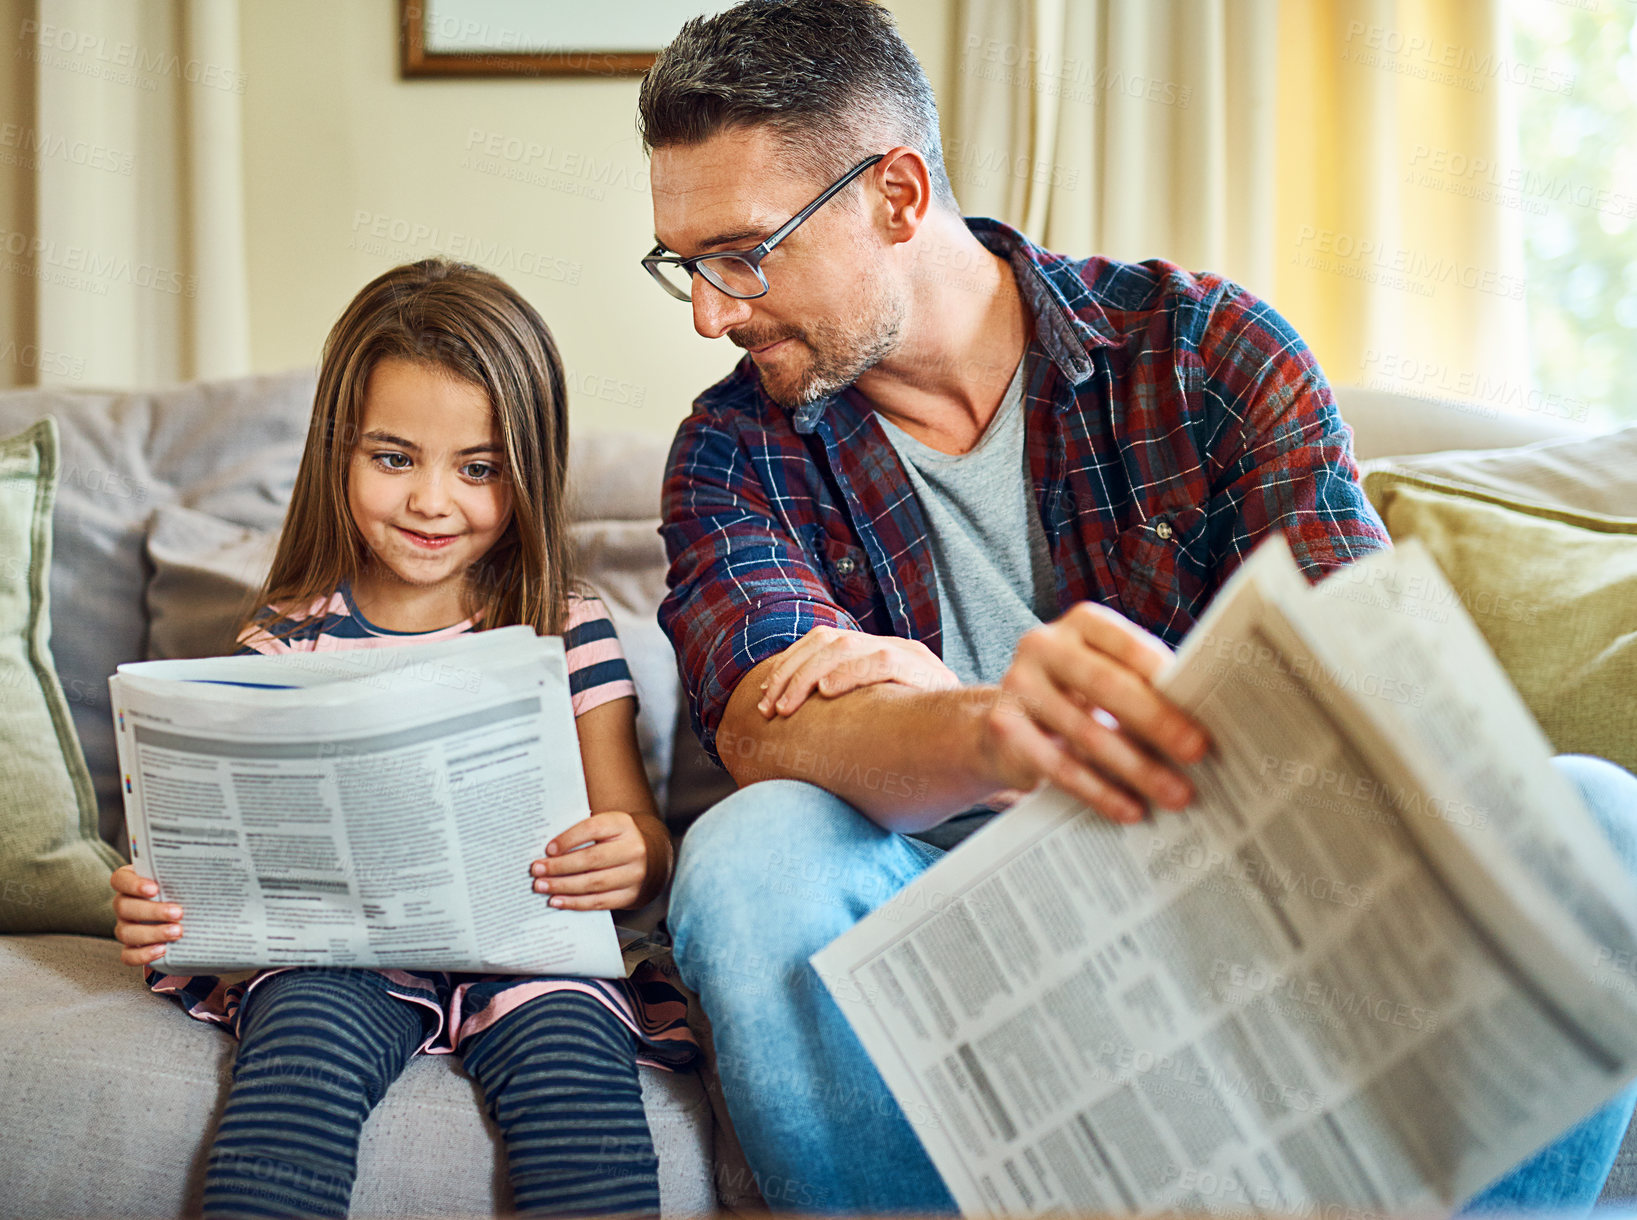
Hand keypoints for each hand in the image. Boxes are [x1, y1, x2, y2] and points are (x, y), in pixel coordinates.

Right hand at [111, 864, 183, 967]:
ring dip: (152, 933)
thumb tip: (213, 870)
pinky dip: (143, 954)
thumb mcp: (184, 878)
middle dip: (153, 911)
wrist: (187, 914)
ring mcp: (126, 926)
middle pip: (124, 907)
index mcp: (131, 882)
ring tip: (177, 932)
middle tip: (178, 913)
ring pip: (126, 932)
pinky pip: (128, 955)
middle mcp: (124, 904)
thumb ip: (189, 874)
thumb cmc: (183, 890)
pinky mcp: (131, 947)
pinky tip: (163, 950)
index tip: (154, 889)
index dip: (133, 884)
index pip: (120, 880)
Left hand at [530, 811, 671, 911]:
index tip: (548, 849)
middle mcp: (633, 849)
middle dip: (560, 867)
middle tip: (536, 870)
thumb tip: (546, 849)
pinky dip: (575, 903)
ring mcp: (634, 874)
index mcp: (623, 825)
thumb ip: (582, 832)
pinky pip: (599, 901)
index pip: (593, 829)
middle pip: (592, 859)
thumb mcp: (606, 827)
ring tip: (542, 886)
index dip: (569, 839)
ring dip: (563, 886)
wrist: (650, 857)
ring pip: (594, 883)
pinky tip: (557, 901)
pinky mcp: (631, 895)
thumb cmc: (616, 840)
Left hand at [758, 625, 957, 717]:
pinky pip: (881, 661)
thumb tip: (789, 719)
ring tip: (787, 706)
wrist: (977, 739)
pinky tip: (826, 692)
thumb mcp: (877, 718)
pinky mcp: (924, 671)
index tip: (764, 695)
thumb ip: (846, 711)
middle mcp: (890, 645)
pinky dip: (849, 673)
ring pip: (846, 646)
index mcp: (875, 650)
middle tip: (768, 708)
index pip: (820, 640)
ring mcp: (909, 655)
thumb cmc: (918, 737)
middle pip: (827, 641)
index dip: (788, 664)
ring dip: (807, 676)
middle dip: (790, 674)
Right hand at [979, 602, 1209, 824]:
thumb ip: (1140, 686)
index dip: (1162, 671)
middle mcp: (1043, 645)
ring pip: (1086, 732)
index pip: (1126, 642)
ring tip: (1175, 794)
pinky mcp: (1004, 728)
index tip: (1201, 700)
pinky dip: (1100, 792)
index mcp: (1080, 624)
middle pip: (1107, 685)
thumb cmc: (1075, 697)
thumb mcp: (1104, 679)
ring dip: (1137, 768)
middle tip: (1197, 751)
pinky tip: (1130, 809)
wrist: (1004, 723)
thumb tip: (1199, 722)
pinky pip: (1059, 766)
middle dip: (1157, 721)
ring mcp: (1018, 685)